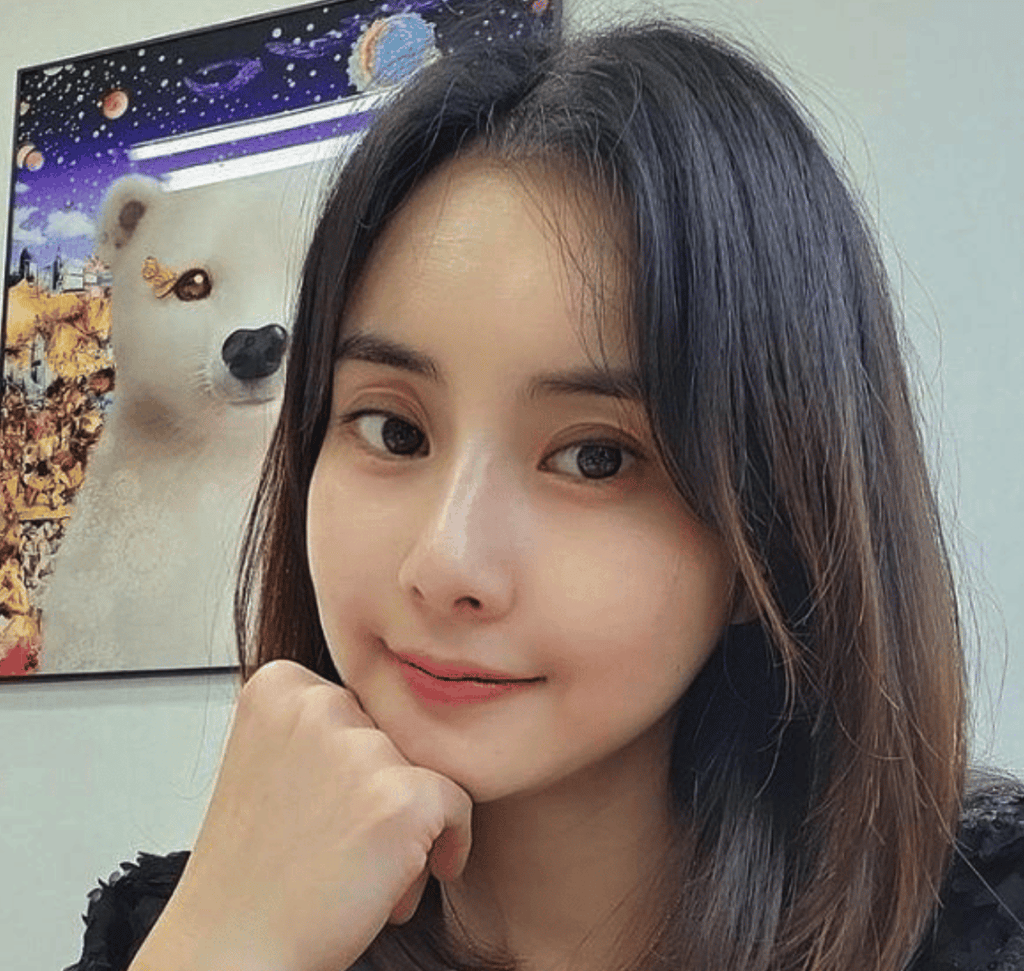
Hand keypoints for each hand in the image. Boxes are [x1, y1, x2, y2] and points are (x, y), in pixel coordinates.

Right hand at [131, 659, 472, 970]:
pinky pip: (458, 803)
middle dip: (382, 789)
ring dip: (408, 822)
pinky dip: (449, 842)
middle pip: (394, 732)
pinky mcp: (404, 797)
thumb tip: (405, 709)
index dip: (350, 763)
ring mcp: (362, 748)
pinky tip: (410, 878)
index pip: (357, 704)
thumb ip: (323, 727)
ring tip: (363, 870)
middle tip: (344, 844)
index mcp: (279, 687)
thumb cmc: (252, 872)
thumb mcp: (267, 764)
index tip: (326, 806)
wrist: (232, 950)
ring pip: (426, 769)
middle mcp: (320, 703)